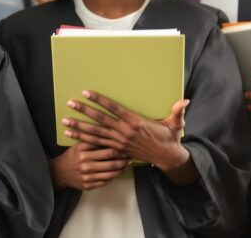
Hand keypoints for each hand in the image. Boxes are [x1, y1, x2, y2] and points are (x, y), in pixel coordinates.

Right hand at [48, 143, 130, 190]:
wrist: (59, 172)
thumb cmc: (71, 157)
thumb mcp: (78, 146)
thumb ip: (92, 142)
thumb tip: (110, 138)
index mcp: (83, 153)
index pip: (107, 151)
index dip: (119, 150)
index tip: (125, 148)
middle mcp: (85, 165)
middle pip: (111, 163)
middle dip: (123, 161)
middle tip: (130, 157)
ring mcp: (87, 177)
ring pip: (110, 174)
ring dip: (120, 170)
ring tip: (126, 165)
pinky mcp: (88, 185)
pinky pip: (105, 182)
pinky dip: (113, 177)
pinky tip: (117, 173)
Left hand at [62, 90, 190, 171]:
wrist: (166, 157)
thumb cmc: (168, 137)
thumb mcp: (175, 123)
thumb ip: (177, 111)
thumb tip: (185, 100)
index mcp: (135, 122)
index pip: (114, 109)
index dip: (99, 100)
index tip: (86, 92)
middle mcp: (124, 132)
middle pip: (100, 120)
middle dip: (83, 112)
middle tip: (69, 103)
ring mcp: (119, 142)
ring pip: (95, 134)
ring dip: (78, 127)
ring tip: (64, 121)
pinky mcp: (117, 150)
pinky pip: (97, 145)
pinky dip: (83, 140)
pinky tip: (71, 136)